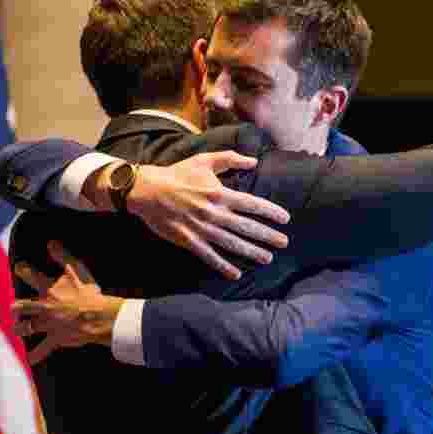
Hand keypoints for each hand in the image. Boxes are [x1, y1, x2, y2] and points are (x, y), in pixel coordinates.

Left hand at [11, 241, 124, 364]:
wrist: (98, 317)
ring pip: (27, 328)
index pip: (32, 277)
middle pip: (22, 307)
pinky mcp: (56, 337)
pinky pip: (44, 348)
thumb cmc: (90, 294)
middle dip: (17, 308)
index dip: (24, 270)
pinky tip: (31, 360)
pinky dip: (37, 354)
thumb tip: (51, 242)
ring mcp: (48, 324)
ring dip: (21, 328)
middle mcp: (45, 307)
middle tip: (15, 309)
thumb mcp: (78, 271)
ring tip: (17, 329)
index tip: (19, 268)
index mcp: (50, 290)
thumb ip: (63, 257)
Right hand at [126, 151, 291, 280]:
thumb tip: (254, 162)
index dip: (270, 212)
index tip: (285, 219)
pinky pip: (209, 256)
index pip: (252, 204)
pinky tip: (236, 274)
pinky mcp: (189, 240)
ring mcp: (201, 228)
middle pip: (247, 227)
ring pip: (232, 243)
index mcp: (219, 193)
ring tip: (268, 258)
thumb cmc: (177, 173)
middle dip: (267, 236)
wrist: (147, 190)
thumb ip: (230, 159)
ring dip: (251, 252)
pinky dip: (223, 266)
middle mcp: (213, 213)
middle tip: (284, 242)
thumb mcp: (204, 160)